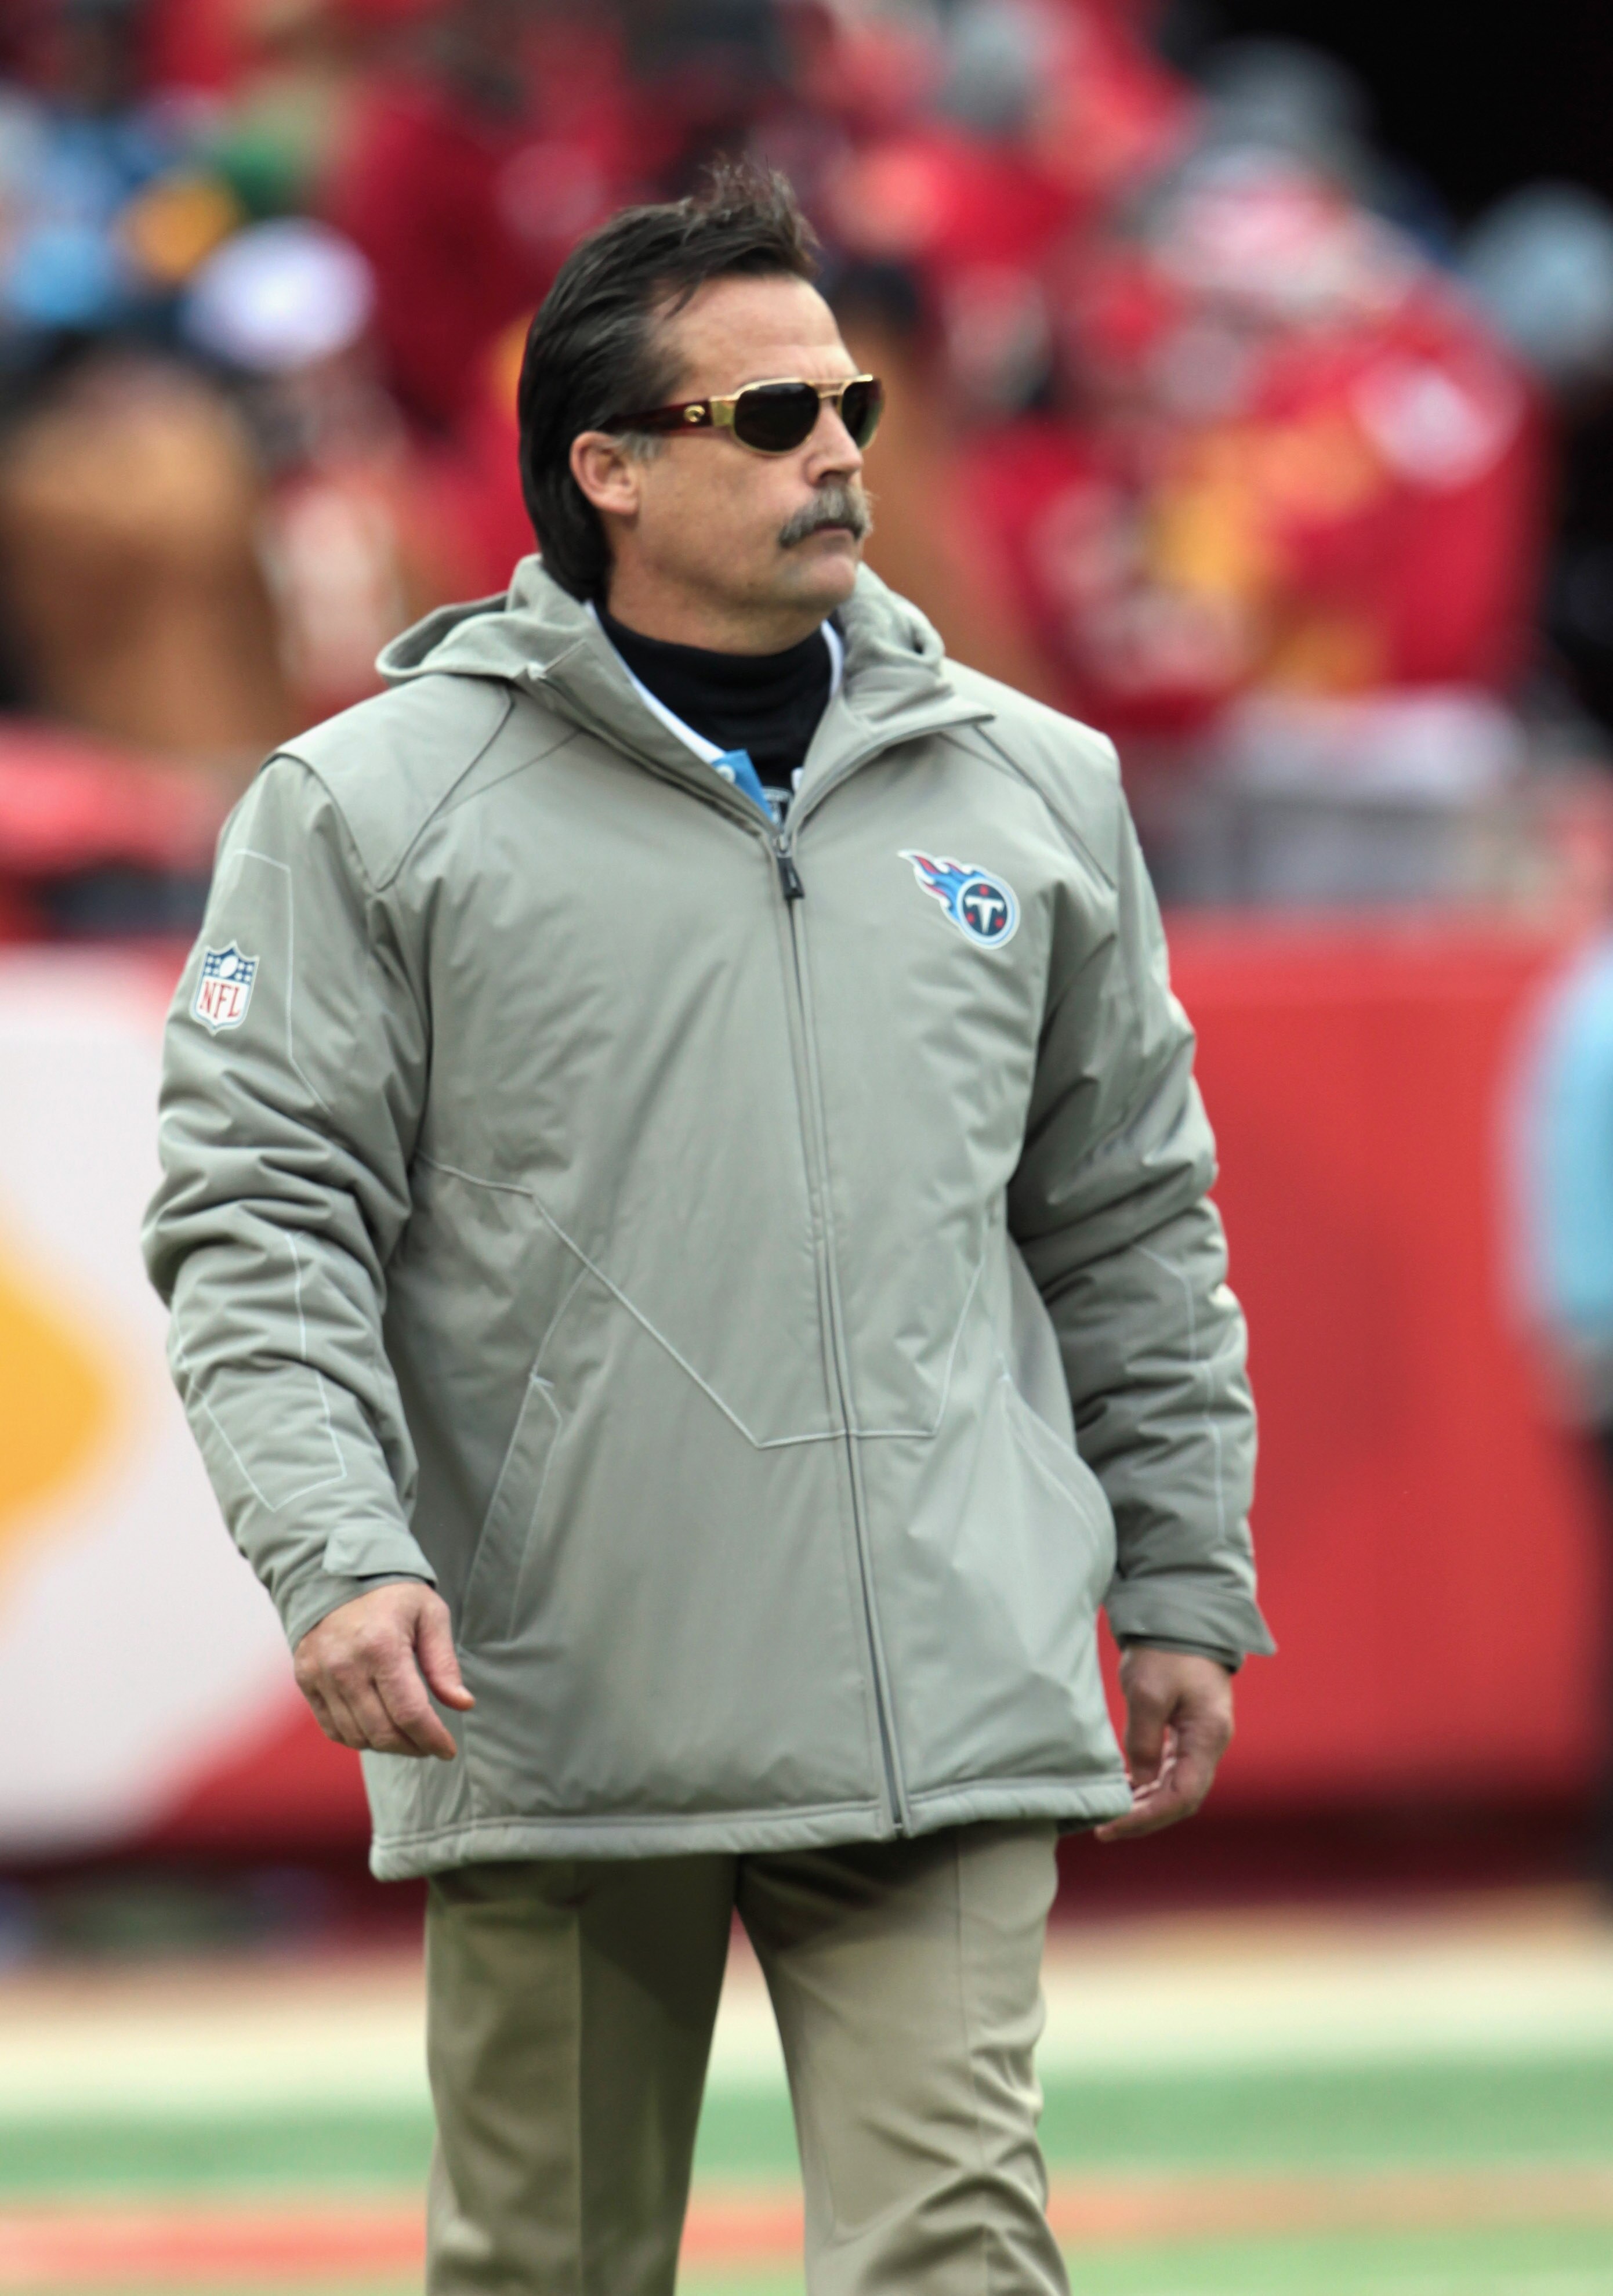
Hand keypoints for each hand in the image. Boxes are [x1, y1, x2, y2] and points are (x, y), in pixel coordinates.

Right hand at [293, 1583, 474, 1760]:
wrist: (336, 1574)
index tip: (448, 1750)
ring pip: (356, 1736)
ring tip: (407, 1736)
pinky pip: (332, 1729)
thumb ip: (444, 1663)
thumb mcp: (430, 1615)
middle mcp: (345, 1665)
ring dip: (386, 1746)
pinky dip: (357, 1739)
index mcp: (381, 1646)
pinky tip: (377, 1729)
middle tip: (430, 1744)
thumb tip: (463, 1704)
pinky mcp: (305, 1679)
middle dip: (413, 1747)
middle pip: (382, 1732)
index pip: (409, 1712)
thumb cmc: (392, 1595)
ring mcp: (320, 1674)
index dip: (432, 1738)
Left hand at [1094, 1647, 1232, 1841]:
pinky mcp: (1188, 1730)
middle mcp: (1210, 1743)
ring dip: (1146, 1803)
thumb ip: (1143, 1741)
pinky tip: (1125, 1787)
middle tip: (1105, 1827)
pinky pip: (1171, 1768)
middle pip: (1181, 1798)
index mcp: (1208, 1736)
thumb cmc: (1167, 1649)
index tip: (1113, 1825)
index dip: (1148, 1817)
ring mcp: (1201, 1737)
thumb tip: (1140, 1784)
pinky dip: (1149, 1783)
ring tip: (1110, 1812)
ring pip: (1176, 1786)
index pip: (1183, 1796)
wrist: (1181, 1615)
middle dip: (1145, 1817)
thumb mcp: (1147, 1692)